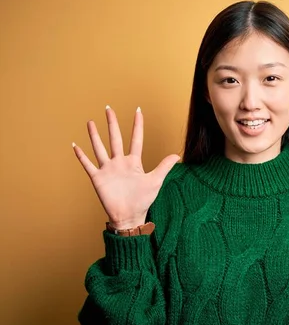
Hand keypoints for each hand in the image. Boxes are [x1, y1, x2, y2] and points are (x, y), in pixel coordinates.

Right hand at [72, 106, 179, 228]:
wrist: (130, 216)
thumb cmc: (143, 200)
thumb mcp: (155, 181)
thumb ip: (164, 167)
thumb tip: (177, 156)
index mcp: (134, 162)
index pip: (136, 139)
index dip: (137, 125)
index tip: (138, 110)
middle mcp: (119, 163)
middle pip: (115, 138)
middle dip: (112, 123)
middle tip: (108, 108)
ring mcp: (108, 169)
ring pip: (100, 148)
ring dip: (94, 135)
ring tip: (90, 122)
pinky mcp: (98, 178)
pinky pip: (88, 164)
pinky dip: (81, 156)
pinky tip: (74, 145)